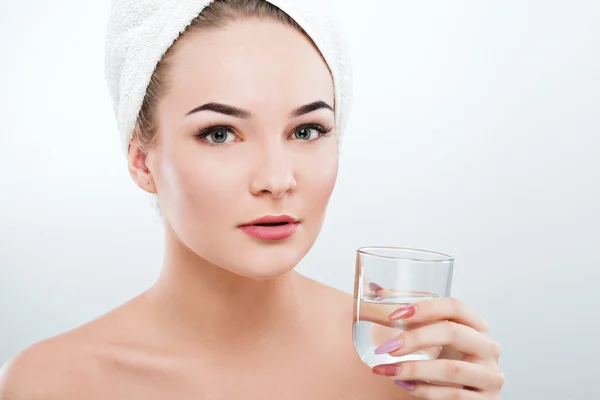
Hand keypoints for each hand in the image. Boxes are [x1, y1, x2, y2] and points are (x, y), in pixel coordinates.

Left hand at [368, 294, 503, 398]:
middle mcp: (488, 347)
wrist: (467, 399)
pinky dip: (424, 390)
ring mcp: (490, 376)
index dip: (425, 307)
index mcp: (476, 326)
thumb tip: (374, 288)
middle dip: (416, 338)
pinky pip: (453, 395)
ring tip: (387, 370)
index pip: (455, 306)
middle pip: (453, 332)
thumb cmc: (447, 363)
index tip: (395, 315)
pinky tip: (404, 385)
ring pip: (452, 369)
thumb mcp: (434, 339)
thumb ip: (409, 316)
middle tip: (387, 347)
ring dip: (414, 369)